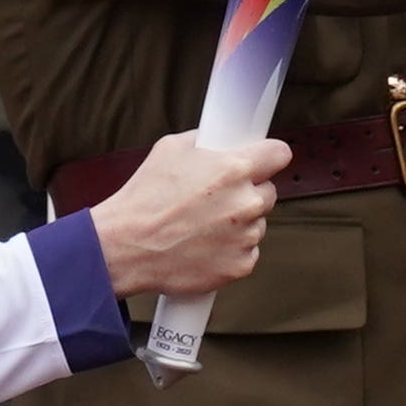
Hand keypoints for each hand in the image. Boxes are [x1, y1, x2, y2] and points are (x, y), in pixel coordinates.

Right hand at [84, 132, 286, 298]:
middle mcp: (246, 203)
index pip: (280, 153)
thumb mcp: (170, 149)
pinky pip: (247, 252)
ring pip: (257, 223)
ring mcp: (246, 236)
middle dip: (248, 192)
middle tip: (216, 198)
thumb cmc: (144, 198)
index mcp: (234, 169)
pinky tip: (204, 245)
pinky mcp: (241, 265)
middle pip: (268, 191)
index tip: (266, 160)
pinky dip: (231, 250)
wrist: (126, 247)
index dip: (270, 156)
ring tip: (202, 224)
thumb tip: (219, 140)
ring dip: (238, 223)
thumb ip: (205, 142)